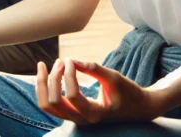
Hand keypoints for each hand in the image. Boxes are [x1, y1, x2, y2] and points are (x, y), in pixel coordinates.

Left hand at [36, 58, 161, 125]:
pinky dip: (44, 89)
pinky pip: (50, 105)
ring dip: (42, 85)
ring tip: (43, 65)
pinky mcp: (71, 113)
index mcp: (95, 114)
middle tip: (60, 61)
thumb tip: (70, 60)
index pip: (72, 96)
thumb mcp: (114, 78)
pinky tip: (47, 74)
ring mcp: (75, 119)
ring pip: (47, 106)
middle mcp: (82, 120)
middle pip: (53, 103)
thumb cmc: (128, 92)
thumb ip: (93, 68)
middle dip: (52, 79)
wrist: (137, 108)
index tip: (71, 60)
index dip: (68, 75)